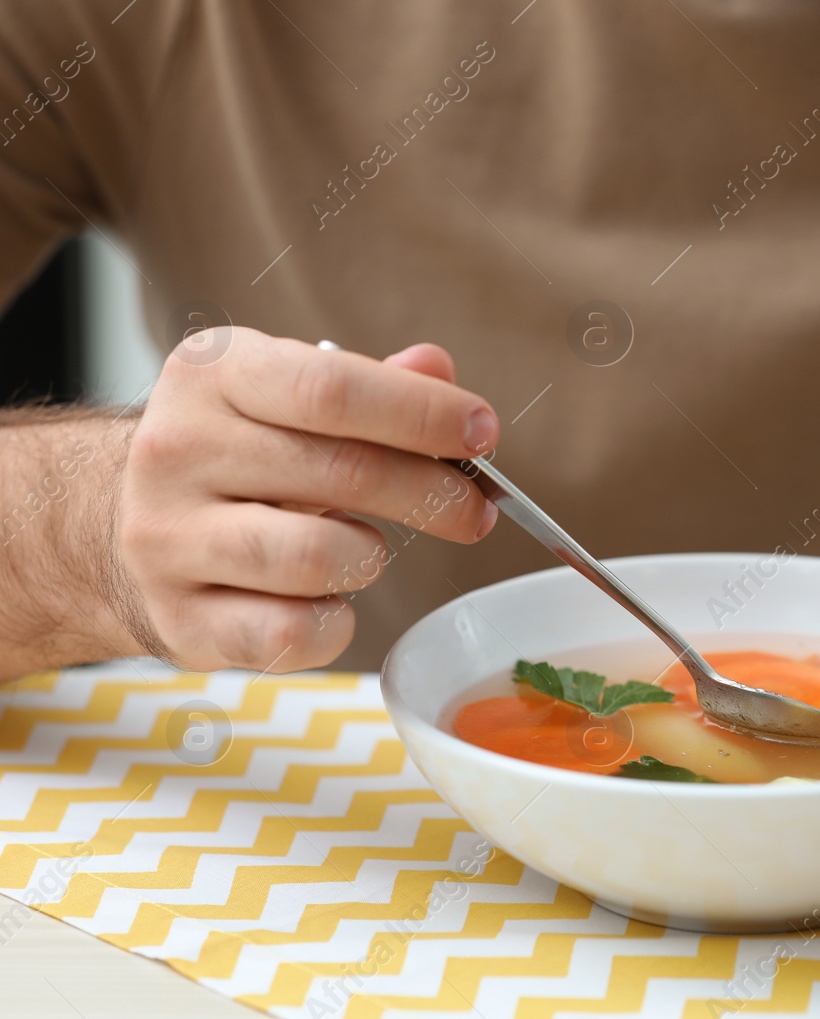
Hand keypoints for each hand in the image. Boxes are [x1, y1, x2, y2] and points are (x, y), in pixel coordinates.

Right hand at [111, 329, 498, 671]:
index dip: (422, 413)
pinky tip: (330, 601)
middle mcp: (178, 450)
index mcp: (213, 375)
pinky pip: (291, 633)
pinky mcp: (178, 618)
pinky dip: (335, 624)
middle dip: (433, 493)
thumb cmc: (237, 453)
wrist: (119, 520)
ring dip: (370, 557)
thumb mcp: (288, 394)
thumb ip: (370, 382)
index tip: (483, 432)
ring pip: (318, 557)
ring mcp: (167, 539)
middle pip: (343, 473)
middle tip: (474, 510)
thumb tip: (436, 368)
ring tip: (367, 549)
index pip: (332, 388)